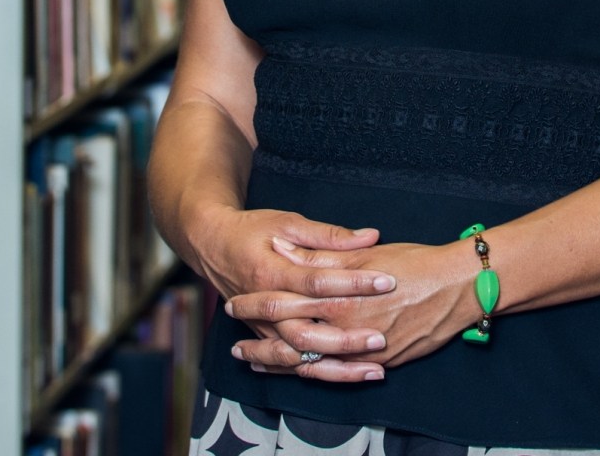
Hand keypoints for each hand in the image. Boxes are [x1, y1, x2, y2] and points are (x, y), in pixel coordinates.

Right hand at [186, 207, 397, 382]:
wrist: (212, 246)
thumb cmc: (252, 230)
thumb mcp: (288, 222)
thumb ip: (329, 235)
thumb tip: (370, 237)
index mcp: (271, 273)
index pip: (317, 282)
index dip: (353, 282)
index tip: (386, 281)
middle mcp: (265, 307)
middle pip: (307, 331)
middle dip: (346, 337)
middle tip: (382, 337)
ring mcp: (264, 328)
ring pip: (300, 358)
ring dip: (337, 366)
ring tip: (375, 369)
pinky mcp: (266, 338)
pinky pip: (293, 366)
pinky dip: (321, 374)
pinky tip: (353, 376)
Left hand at [226, 240, 477, 374]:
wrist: (458, 286)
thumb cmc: (413, 262)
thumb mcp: (363, 255)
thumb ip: (322, 257)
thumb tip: (285, 251)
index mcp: (338, 298)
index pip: (285, 303)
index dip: (257, 304)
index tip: (235, 302)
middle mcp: (347, 329)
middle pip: (290, 341)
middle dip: (260, 344)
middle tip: (236, 347)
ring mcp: (364, 351)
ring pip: (311, 364)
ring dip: (281, 364)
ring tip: (257, 364)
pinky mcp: (381, 362)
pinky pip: (339, 375)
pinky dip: (315, 375)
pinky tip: (302, 373)